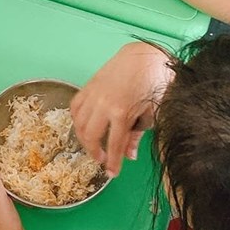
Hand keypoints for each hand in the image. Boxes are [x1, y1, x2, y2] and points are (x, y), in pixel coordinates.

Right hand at [71, 42, 173, 176]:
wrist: (144, 56)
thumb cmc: (154, 83)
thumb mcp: (151, 113)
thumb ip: (137, 135)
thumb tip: (130, 156)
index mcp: (121, 113)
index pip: (113, 145)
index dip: (112, 163)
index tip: (112, 174)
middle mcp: (102, 105)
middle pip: (90, 136)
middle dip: (94, 152)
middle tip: (102, 159)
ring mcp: (93, 94)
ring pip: (79, 123)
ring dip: (83, 138)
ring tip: (92, 145)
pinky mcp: (88, 86)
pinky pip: (75, 107)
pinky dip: (76, 119)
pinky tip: (83, 126)